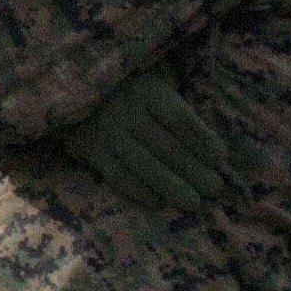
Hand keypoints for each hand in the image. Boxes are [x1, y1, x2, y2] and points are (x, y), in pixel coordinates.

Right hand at [58, 65, 232, 216]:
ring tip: (194, 203)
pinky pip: (117, 175)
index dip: (203, 140)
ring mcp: (106, 130)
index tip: (220, 159)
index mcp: (147, 90)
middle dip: (194, 170)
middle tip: (215, 188)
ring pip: (144, 164)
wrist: (71, 88)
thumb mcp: (154, 87)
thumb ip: (180, 113)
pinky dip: (138, 191)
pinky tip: (158, 203)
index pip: (180, 119)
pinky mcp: (90, 148)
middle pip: (166, 145)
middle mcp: (125, 109)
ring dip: (172, 187)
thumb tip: (216, 151)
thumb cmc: (127, 93)